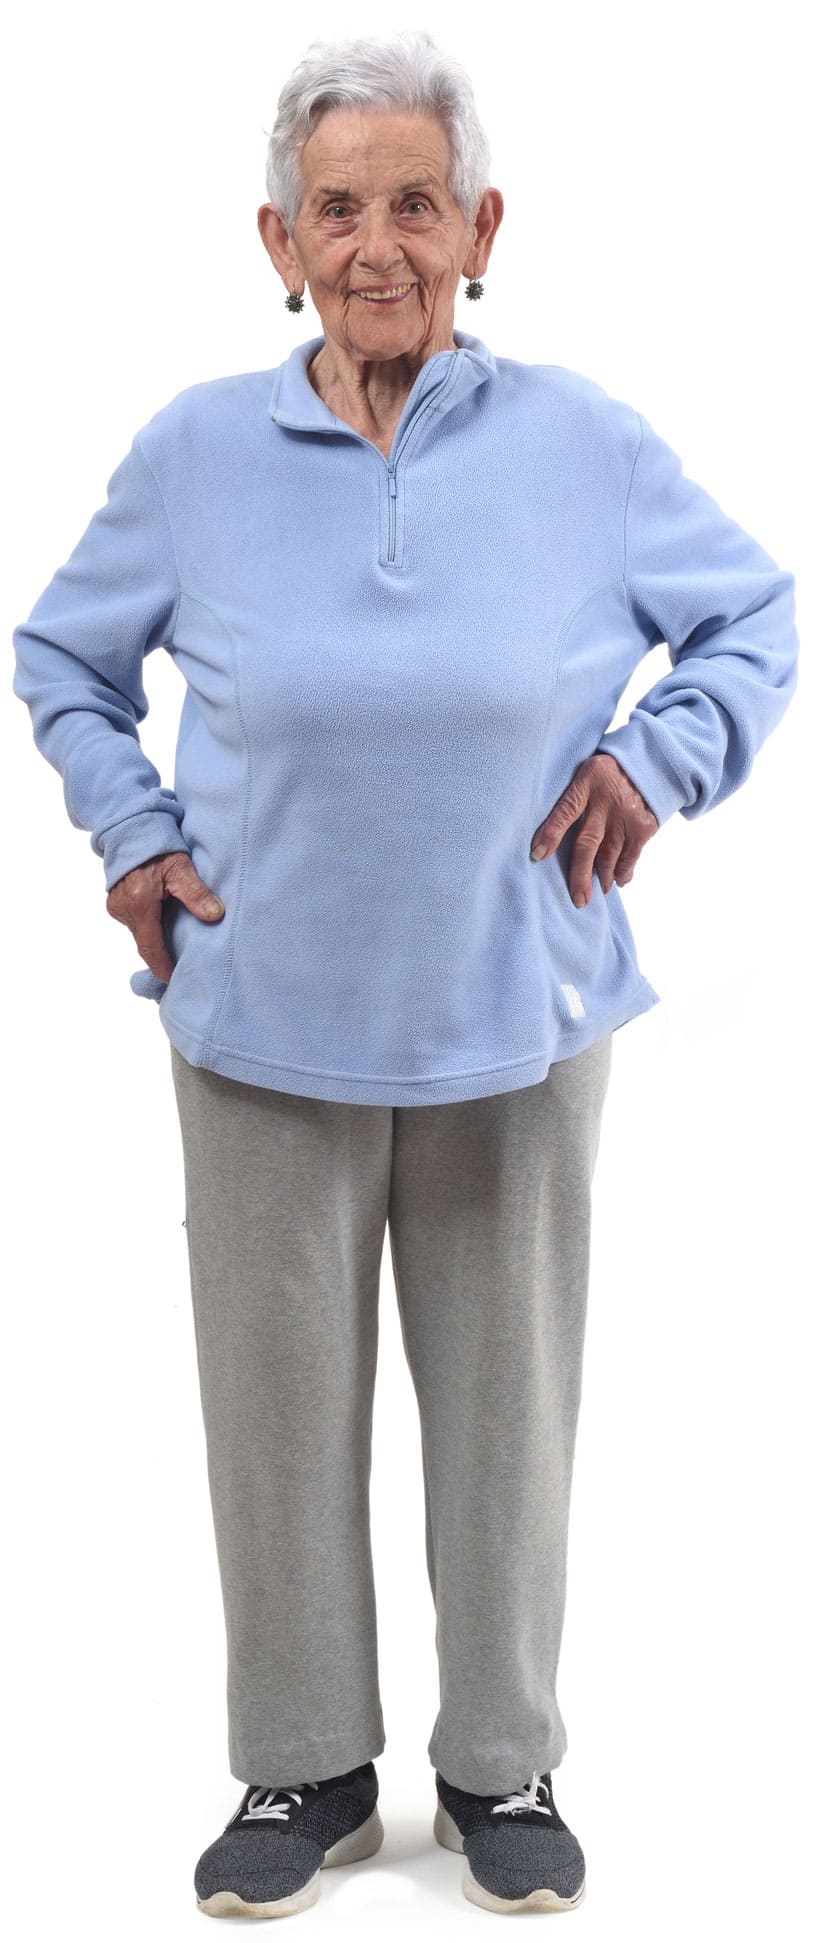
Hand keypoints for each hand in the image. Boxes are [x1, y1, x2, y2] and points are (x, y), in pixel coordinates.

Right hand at [106, 851, 223, 984]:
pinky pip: (134, 923)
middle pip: (145, 942)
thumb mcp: (181, 866)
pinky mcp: (115, 903)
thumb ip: (197, 893)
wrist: (130, 829)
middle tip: (181, 967)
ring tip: (175, 946)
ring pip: (140, 933)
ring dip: (155, 940)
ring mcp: (116, 906)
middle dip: (161, 956)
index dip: (162, 967)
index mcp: (140, 902)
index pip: (151, 947)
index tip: (173, 981)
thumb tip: (216, 915)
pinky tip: (162, 925)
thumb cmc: (157, 845)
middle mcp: (124, 908)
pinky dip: (148, 927)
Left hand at [530, 753, 658, 906]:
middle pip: (588, 844)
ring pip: (610, 855)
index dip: (550, 834)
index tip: (536, 855)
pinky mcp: (644, 826)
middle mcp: (605, 801)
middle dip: (580, 874)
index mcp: (586, 784)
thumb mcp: (585, 773)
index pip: (564, 811)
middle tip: (578, 898)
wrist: (648, 763)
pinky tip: (618, 881)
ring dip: (602, 877)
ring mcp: (626, 815)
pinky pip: (631, 855)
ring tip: (596, 891)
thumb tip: (549, 835)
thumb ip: (571, 798)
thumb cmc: (607, 773)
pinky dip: (624, 871)